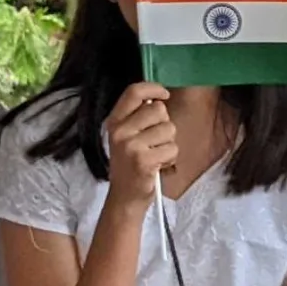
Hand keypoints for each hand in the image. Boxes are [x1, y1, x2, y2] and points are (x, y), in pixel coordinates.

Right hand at [103, 81, 180, 207]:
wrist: (124, 197)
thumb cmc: (130, 164)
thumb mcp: (126, 136)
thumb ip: (138, 117)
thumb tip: (159, 98)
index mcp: (114, 122)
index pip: (133, 92)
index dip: (153, 88)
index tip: (164, 94)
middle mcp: (120, 131)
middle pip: (158, 109)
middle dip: (164, 124)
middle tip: (154, 141)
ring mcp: (131, 146)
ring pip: (169, 129)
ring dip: (168, 143)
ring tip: (156, 155)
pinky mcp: (144, 160)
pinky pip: (172, 148)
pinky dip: (170, 158)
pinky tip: (158, 165)